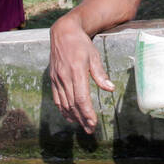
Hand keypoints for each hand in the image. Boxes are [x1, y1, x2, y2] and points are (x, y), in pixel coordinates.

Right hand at [49, 18, 113, 133]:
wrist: (63, 33)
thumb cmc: (81, 44)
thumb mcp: (94, 56)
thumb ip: (100, 74)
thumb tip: (110, 89)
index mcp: (76, 71)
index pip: (81, 98)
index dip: (87, 113)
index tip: (93, 123)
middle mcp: (64, 77)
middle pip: (73, 104)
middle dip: (82, 119)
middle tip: (90, 130)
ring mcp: (57, 79)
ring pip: (64, 104)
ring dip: (73, 117)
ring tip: (82, 126)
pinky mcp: (52, 79)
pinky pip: (57, 98)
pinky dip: (63, 110)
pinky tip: (69, 117)